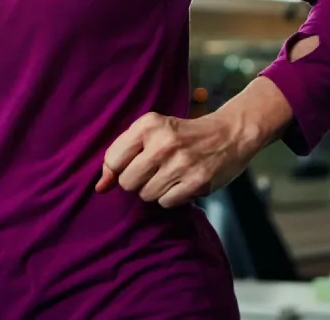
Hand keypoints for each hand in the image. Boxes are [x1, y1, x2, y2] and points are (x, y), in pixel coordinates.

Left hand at [95, 112, 257, 208]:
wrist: (229, 133)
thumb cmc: (183, 134)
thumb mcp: (152, 132)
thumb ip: (122, 156)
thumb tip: (100, 187)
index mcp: (149, 124)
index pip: (113, 160)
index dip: (119, 169)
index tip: (133, 165)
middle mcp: (163, 143)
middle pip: (127, 182)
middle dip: (137, 181)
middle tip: (154, 171)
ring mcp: (181, 163)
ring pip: (146, 195)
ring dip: (156, 190)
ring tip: (171, 175)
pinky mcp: (196, 182)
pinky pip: (166, 203)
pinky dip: (172, 197)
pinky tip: (182, 182)